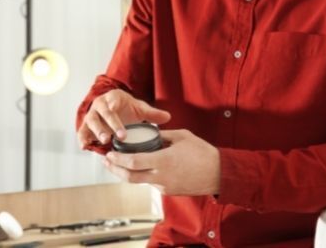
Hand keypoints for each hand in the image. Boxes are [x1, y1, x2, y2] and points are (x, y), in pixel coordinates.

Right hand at [77, 89, 170, 147]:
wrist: (114, 108)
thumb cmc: (126, 108)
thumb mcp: (139, 109)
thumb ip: (151, 113)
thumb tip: (167, 117)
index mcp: (112, 98)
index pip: (113, 106)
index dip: (117, 118)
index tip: (124, 131)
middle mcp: (99, 106)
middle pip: (101, 115)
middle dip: (108, 126)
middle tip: (115, 138)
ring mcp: (91, 116)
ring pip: (90, 123)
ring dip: (96, 133)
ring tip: (104, 142)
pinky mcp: (86, 127)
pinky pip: (82, 132)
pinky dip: (82, 139)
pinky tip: (85, 147)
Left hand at [103, 129, 219, 195]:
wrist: (219, 174)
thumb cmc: (203, 153)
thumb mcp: (182, 137)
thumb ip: (163, 135)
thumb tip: (151, 133)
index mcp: (163, 161)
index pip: (133, 162)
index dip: (118, 160)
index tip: (109, 154)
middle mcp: (161, 177)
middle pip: (130, 177)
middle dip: (115, 170)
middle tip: (107, 161)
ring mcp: (164, 186)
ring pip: (139, 181)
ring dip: (128, 173)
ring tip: (119, 164)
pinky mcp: (169, 191)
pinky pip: (152, 183)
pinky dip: (144, 176)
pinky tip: (142, 167)